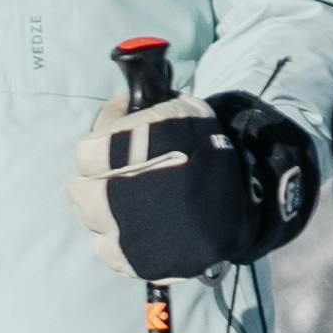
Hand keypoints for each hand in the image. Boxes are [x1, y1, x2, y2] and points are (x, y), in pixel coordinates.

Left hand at [67, 87, 321, 279]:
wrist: (251, 194)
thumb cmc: (205, 147)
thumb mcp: (177, 110)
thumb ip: (137, 98)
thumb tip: (120, 71)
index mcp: (146, 151)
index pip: (87, 152)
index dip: (100, 148)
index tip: (113, 148)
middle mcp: (134, 194)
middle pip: (81, 191)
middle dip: (97, 179)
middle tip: (118, 175)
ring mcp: (135, 233)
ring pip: (91, 219)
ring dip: (102, 207)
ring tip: (129, 200)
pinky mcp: (140, 260)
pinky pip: (105, 250)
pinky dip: (114, 238)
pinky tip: (134, 224)